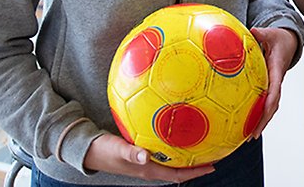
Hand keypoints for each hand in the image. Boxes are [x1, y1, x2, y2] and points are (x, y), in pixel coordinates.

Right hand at [83, 133, 214, 179]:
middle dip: (196, 162)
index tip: (213, 166)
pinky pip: (163, 148)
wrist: (89, 148)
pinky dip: (173, 142)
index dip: (196, 172)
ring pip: (172, 158)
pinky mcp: (142, 150)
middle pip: (179, 167)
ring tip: (202, 139)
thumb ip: (132, 153)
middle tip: (214, 150)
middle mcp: (151, 166)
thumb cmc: (104, 150)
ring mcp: (147, 159)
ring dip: (186, 152)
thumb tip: (145, 156)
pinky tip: (178, 129)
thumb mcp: (118, 149)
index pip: (178, 174)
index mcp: (149, 170)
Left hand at [248, 26, 297, 137]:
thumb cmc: (279, 39)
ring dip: (262, 121)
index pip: (275, 89)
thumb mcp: (271, 34)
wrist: (288, 42)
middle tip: (253, 134)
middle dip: (264, 120)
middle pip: (273, 105)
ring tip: (250, 136)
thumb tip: (253, 31)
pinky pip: (265, 103)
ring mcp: (274, 86)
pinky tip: (247, 124)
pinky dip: (259, 115)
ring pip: (270, 107)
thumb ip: (262, 34)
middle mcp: (277, 81)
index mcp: (277, 70)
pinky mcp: (270, 87)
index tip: (264, 113)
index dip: (269, 102)